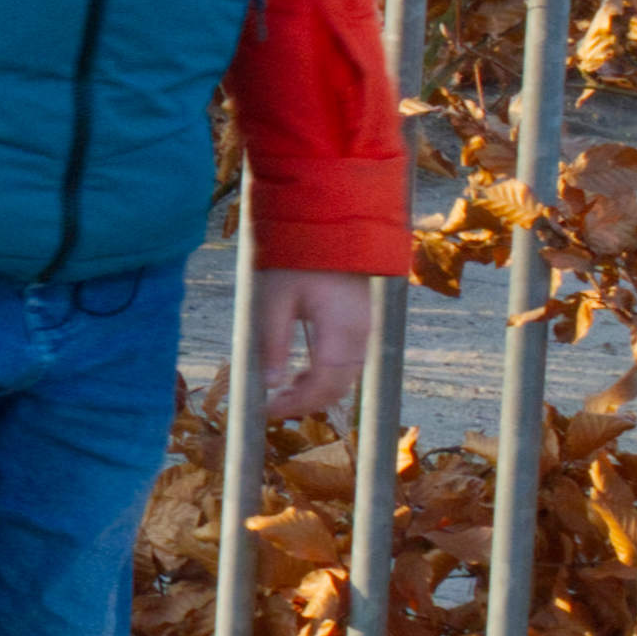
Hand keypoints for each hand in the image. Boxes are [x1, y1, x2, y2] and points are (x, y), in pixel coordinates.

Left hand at [251, 267, 378, 415]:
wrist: (329, 224)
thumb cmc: (296, 256)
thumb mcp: (272, 298)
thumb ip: (271, 342)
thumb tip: (269, 384)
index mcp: (342, 329)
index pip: (325, 384)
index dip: (298, 404)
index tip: (268, 411)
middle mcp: (363, 333)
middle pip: (340, 386)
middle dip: (307, 402)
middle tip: (272, 406)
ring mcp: (368, 328)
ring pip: (347, 377)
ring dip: (317, 390)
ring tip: (282, 391)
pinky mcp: (364, 324)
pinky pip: (350, 362)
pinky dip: (327, 375)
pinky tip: (300, 374)